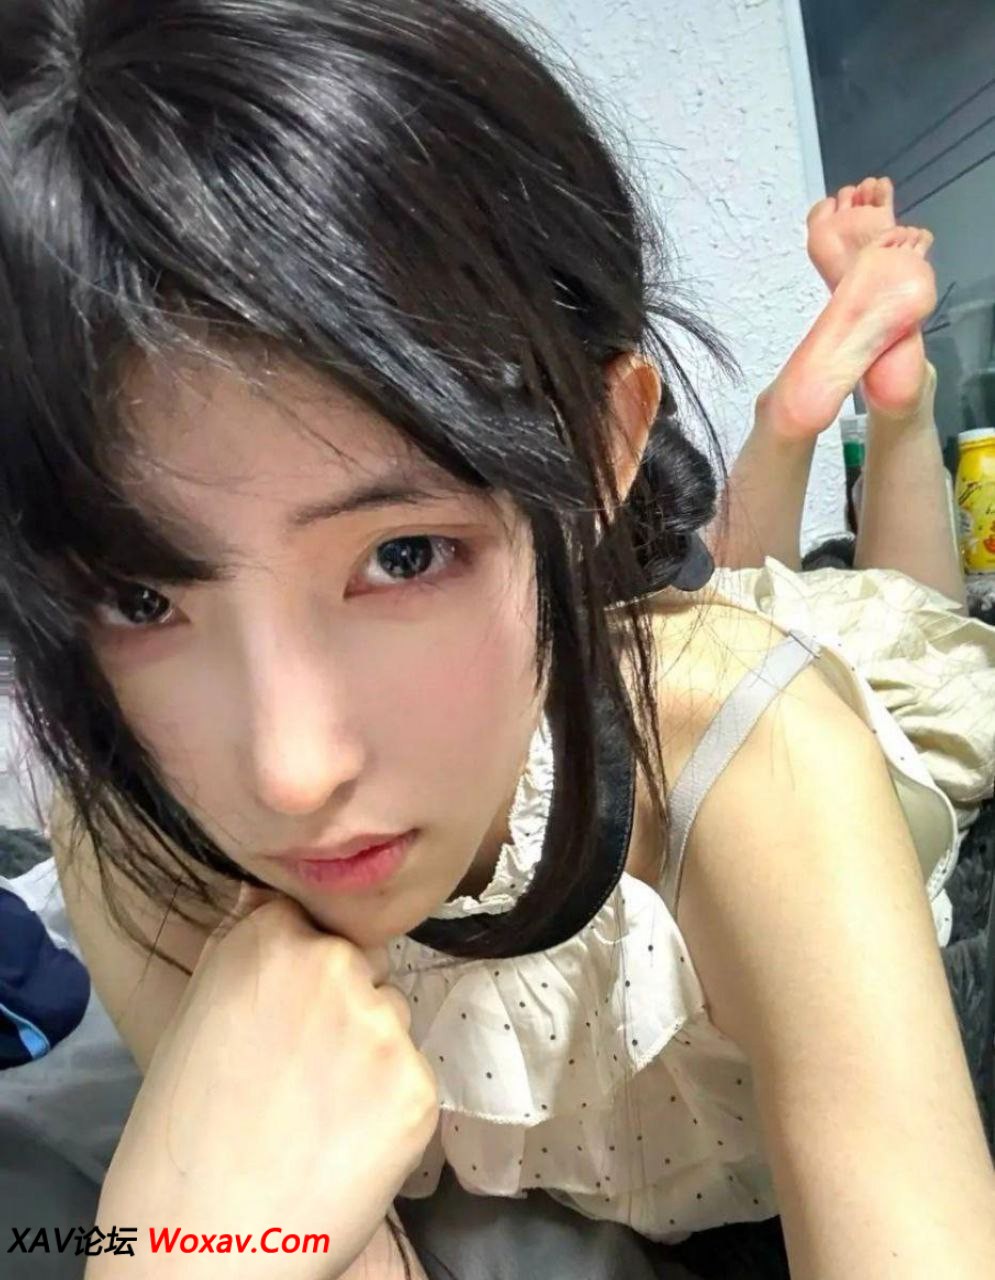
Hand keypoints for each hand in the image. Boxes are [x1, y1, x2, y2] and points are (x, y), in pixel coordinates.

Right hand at [88, 888, 437, 1278]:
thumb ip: (246, 950)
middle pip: (363, 965)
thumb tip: (268, 894)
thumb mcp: (196, 1015)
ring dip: (369, 1055)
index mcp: (269, 938)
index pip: (314, 918)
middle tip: (298, 1073)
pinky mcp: (418, 1084)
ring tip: (315, 1115)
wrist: (200, 1245)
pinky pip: (410, 1078)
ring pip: (391, 1020)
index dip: (302, 964)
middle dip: (343, 1005)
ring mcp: (383, 1023)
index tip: (283, 1007)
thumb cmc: (180, 1136)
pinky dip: (387, 1109)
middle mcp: (334, 964)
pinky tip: (342, 1146)